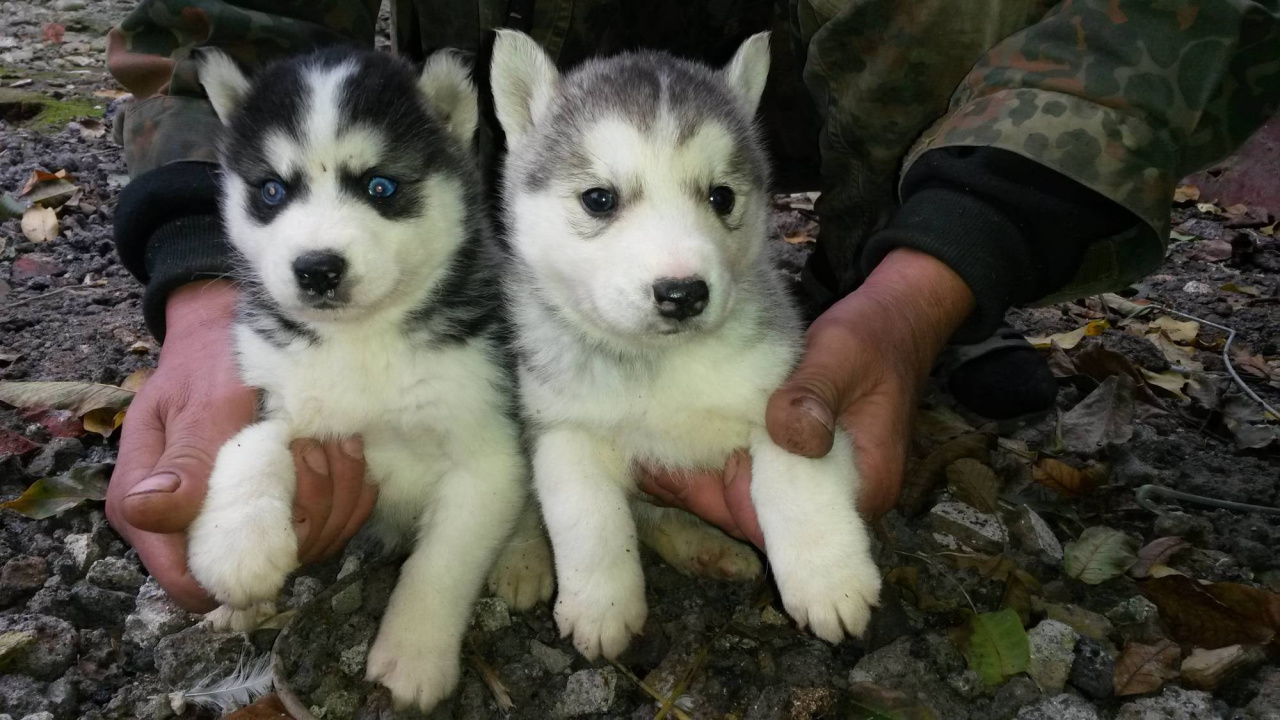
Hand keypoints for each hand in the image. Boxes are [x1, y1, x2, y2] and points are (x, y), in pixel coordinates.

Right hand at [106, 280, 376, 611]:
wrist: (234, 337)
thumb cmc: (208, 364)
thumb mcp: (197, 405)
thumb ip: (183, 461)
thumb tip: (146, 511)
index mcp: (151, 508)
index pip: (189, 582)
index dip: (237, 569)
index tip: (278, 510)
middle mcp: (194, 528)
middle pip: (262, 568)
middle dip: (302, 514)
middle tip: (310, 448)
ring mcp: (246, 522)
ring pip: (308, 548)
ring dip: (334, 496)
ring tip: (329, 441)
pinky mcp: (287, 509)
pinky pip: (334, 526)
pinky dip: (351, 492)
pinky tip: (346, 450)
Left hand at [639, 249, 974, 546]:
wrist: (894, 318)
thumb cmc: (875, 336)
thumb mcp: (844, 355)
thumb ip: (815, 393)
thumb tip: (790, 435)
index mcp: (860, 486)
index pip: (785, 524)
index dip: (728, 505)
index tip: (675, 479)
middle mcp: (833, 497)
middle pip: (755, 515)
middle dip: (701, 490)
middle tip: (643, 461)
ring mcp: (810, 479)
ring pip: (744, 495)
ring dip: (701, 474)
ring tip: (644, 447)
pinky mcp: (793, 458)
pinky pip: (746, 470)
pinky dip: (711, 456)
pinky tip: (666, 438)